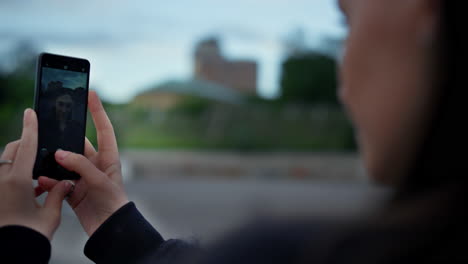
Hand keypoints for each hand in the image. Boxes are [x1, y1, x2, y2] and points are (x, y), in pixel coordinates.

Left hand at [0, 109, 71, 239]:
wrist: (11, 252)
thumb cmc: (31, 234)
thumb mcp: (50, 213)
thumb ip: (58, 193)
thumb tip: (66, 182)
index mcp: (17, 181)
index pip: (25, 146)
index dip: (30, 127)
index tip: (30, 112)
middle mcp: (2, 181)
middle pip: (12, 151)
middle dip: (24, 145)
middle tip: (40, 149)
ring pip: (6, 163)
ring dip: (19, 162)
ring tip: (37, 174)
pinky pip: (4, 177)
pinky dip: (15, 176)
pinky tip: (30, 188)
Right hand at [38, 91, 128, 235]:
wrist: (110, 229)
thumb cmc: (114, 203)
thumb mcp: (100, 181)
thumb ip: (80, 165)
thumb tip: (59, 154)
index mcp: (109, 158)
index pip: (104, 129)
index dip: (98, 111)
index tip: (91, 93)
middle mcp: (96, 165)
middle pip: (78, 146)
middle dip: (65, 140)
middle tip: (53, 130)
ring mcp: (84, 177)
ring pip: (65, 163)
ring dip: (55, 163)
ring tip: (45, 161)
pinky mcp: (73, 190)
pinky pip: (58, 180)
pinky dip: (50, 180)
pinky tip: (44, 181)